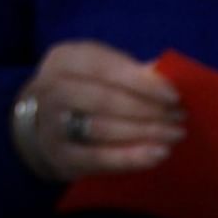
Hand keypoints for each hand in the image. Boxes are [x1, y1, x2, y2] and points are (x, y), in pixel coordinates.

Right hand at [14, 41, 185, 181]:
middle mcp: (52, 88)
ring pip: (103, 128)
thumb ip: (129, 73)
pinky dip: (131, 157)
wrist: (37, 128)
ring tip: (174, 134)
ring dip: (145, 133)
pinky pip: (99, 158)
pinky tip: (158, 154)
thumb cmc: (81, 93)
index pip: (105, 66)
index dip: (141, 82)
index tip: (174, 95)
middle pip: (105, 99)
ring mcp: (51, 124)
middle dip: (148, 109)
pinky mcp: (60, 156)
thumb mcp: (97, 72)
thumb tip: (167, 76)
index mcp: (65, 59)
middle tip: (179, 117)